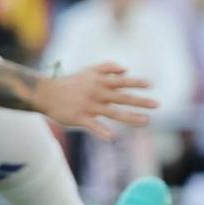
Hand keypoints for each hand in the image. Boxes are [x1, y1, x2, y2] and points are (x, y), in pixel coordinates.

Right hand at [34, 64, 157, 140]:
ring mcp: (89, 106)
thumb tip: (126, 69)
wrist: (46, 93)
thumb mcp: (89, 71)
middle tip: (157, 104)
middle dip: (140, 101)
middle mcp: (97, 93)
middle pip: (122, 98)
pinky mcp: (79, 118)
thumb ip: (107, 68)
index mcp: (100, 82)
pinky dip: (102, 131)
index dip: (136, 83)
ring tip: (146, 121)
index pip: (122, 82)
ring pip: (113, 113)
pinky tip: (112, 137)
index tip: (151, 85)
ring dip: (131, 117)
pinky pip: (93, 126)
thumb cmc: (70, 82)